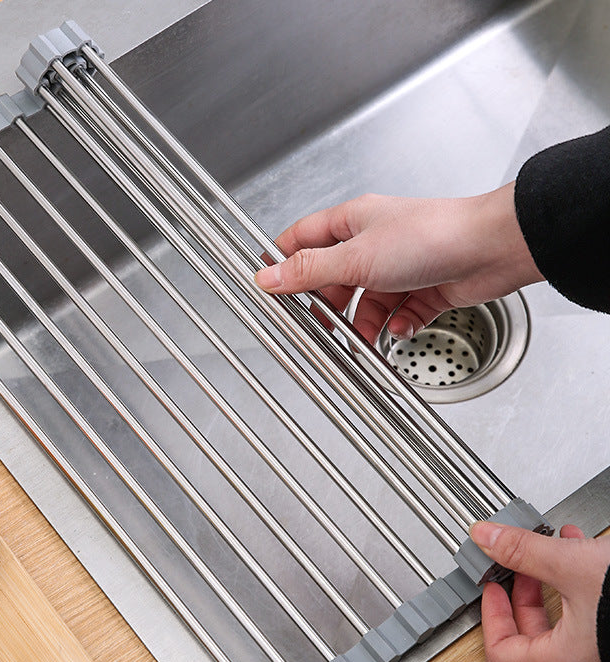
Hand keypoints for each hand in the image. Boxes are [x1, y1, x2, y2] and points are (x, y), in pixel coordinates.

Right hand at [254, 183, 542, 343]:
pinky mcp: (424, 288)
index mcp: (352, 223)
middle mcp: (374, 242)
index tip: (269, 287)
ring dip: (364, 324)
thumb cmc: (432, 236)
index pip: (303, 239)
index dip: (283, 262)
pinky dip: (396, 327)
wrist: (492, 249)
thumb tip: (267, 276)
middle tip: (319, 328)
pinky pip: (398, 314)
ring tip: (363, 339)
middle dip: (327, 307)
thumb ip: (309, 271)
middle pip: (334, 278)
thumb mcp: (356, 257)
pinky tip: (399, 329)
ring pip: (366, 302)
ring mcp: (399, 266)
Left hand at [470, 520, 609, 661]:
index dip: (491, 614)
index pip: (501, 653)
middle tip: (525, 565)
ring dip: (559, 585)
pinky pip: (596, 632)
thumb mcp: (574, 565)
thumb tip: (488, 539)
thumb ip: (523, 552)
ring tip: (562, 549)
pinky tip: (594, 560)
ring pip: (569, 632)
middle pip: (534, 639)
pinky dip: (586, 596)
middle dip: (528, 591)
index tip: (492, 587)